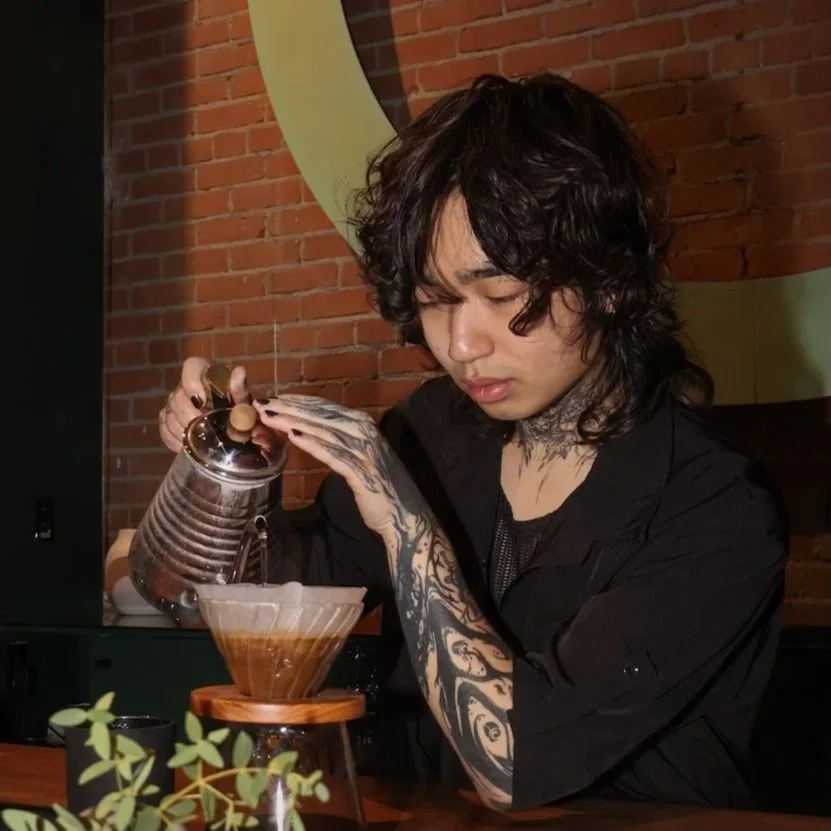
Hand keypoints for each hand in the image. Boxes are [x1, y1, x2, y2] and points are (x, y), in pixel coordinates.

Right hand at [158, 357, 249, 452]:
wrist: (231, 422)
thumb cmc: (237, 405)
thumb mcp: (242, 399)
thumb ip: (239, 388)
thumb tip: (240, 372)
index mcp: (204, 371)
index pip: (190, 367)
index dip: (192, 384)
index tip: (202, 402)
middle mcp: (184, 384)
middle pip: (178, 398)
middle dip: (192, 417)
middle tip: (207, 429)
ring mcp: (173, 402)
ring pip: (170, 415)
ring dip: (185, 430)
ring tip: (202, 439)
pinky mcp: (167, 418)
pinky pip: (164, 429)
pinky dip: (176, 439)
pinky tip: (190, 444)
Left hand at [253, 395, 427, 535]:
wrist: (404, 514)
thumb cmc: (379, 485)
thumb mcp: (358, 455)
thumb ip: (340, 440)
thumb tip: (311, 429)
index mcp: (362, 423)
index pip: (324, 406)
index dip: (296, 401)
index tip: (272, 398)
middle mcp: (364, 430)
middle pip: (320, 414)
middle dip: (289, 407)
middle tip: (261, 403)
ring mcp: (364, 450)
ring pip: (323, 431)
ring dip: (294, 422)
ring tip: (269, 417)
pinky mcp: (362, 471)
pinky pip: (333, 454)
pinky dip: (313, 444)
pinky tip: (293, 437)